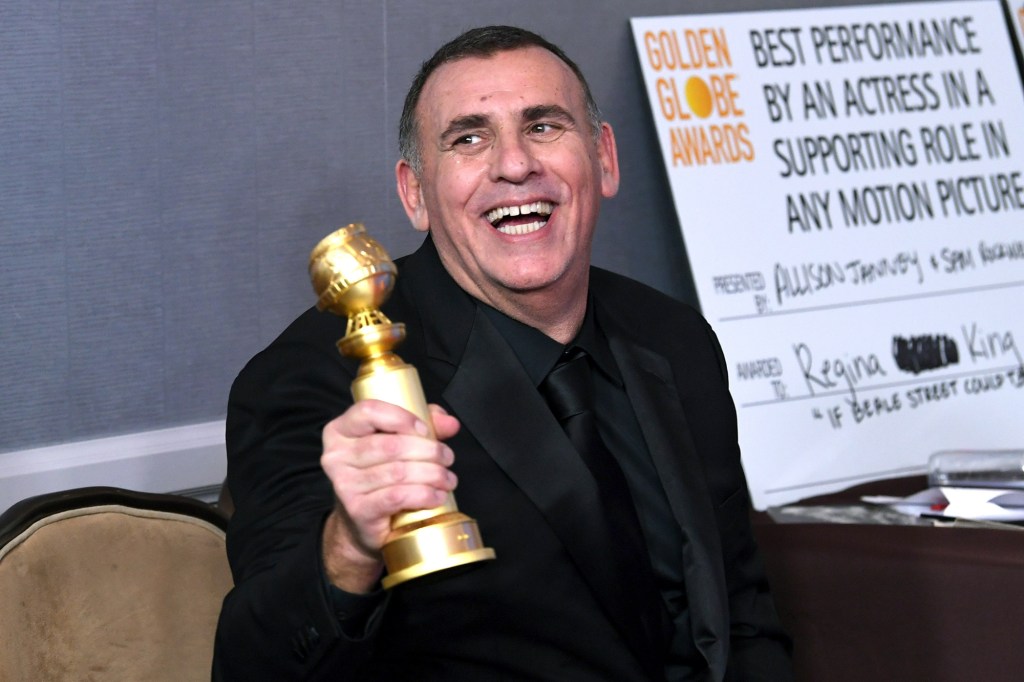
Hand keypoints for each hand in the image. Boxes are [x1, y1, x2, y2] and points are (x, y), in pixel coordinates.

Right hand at [320, 400, 459, 591]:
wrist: (363, 520)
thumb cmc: (380, 473)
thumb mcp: (398, 440)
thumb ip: (425, 424)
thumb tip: (450, 423)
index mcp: (341, 430)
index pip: (368, 411)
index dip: (402, 417)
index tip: (425, 430)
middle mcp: (336, 456)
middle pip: (390, 445)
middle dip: (428, 451)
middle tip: (447, 457)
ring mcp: (344, 484)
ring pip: (398, 472)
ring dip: (432, 474)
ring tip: (447, 479)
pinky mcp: (357, 510)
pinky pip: (397, 497)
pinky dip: (423, 495)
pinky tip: (437, 496)